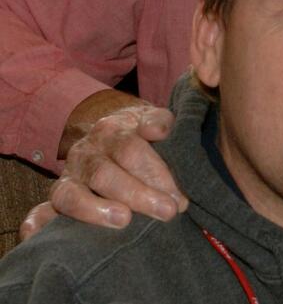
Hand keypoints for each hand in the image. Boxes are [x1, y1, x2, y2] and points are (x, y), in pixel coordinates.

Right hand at [33, 104, 184, 235]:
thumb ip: (160, 121)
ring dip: (95, 210)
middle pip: (104, 174)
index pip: (131, 150)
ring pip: (70, 194)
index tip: (178, 199)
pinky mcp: (56, 200)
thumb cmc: (141, 133)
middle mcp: (84, 153)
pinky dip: (36, 222)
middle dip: (137, 195)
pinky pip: (40, 210)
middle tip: (166, 212)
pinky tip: (35, 234)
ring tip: (124, 221)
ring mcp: (67, 177)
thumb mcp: (153, 118)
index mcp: (110, 131)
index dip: (156, 174)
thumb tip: (158, 131)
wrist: (113, 131)